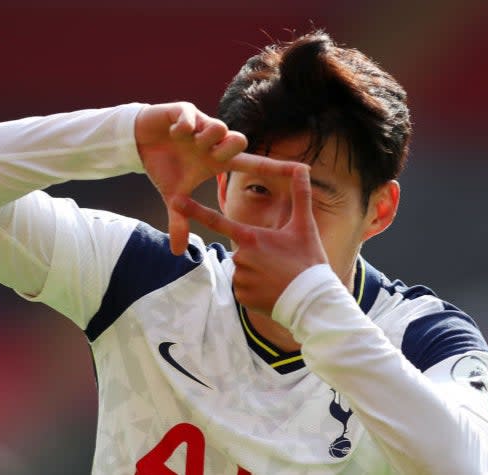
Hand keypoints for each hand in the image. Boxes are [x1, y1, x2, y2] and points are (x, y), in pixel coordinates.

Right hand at [135, 102, 297, 254]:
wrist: (140, 142)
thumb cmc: (163, 167)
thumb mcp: (173, 196)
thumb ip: (180, 220)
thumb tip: (178, 253)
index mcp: (217, 160)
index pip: (253, 164)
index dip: (275, 168)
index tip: (301, 170)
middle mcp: (214, 143)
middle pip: (239, 141)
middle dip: (229, 149)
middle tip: (211, 156)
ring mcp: (201, 125)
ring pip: (219, 127)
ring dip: (207, 138)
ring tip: (190, 142)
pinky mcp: (184, 112)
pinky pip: (192, 116)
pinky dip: (184, 126)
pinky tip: (175, 133)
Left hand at [173, 165, 327, 313]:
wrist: (313, 301)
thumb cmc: (308, 261)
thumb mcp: (305, 226)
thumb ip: (300, 195)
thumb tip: (304, 168)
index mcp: (251, 237)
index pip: (217, 221)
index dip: (194, 210)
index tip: (174, 200)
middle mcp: (240, 257)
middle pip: (240, 251)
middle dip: (257, 255)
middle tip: (279, 264)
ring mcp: (239, 279)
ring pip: (242, 270)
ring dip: (256, 273)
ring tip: (278, 278)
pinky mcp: (241, 297)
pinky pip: (243, 289)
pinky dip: (256, 289)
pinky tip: (271, 291)